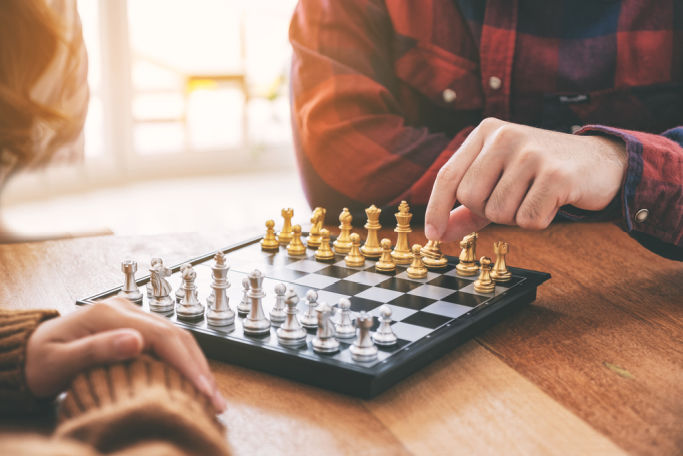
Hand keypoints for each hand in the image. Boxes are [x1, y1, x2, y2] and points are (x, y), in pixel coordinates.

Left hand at [25, 297, 225, 411]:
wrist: (27, 353)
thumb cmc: (37, 361)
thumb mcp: (58, 362)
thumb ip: (95, 350)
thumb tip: (136, 341)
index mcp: (109, 314)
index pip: (162, 336)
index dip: (187, 364)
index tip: (202, 390)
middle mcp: (126, 309)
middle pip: (176, 335)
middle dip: (200, 368)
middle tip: (215, 401)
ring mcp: (132, 316)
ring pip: (177, 338)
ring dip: (197, 366)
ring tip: (210, 397)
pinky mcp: (135, 327)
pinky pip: (168, 343)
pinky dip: (185, 364)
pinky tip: (192, 383)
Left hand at [425, 118, 626, 240]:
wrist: (600, 162)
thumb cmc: (538, 174)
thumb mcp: (497, 182)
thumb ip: (465, 208)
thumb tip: (437, 233)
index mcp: (486, 132)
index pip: (448, 176)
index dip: (436, 208)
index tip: (432, 234)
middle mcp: (505, 136)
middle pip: (470, 198)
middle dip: (488, 211)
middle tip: (514, 198)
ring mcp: (531, 153)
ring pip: (499, 212)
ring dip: (515, 216)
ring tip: (535, 196)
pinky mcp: (556, 175)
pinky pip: (528, 220)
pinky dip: (538, 221)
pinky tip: (552, 201)